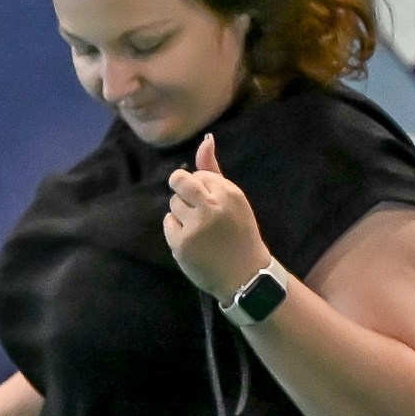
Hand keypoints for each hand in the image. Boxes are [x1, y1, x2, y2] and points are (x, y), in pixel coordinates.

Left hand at [164, 135, 273, 303]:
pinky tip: (194, 243)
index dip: (202, 190)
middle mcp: (213, 206)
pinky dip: (177, 232)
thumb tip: (206, 139)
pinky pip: (168, 224)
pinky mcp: (182, 244)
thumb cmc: (239, 234)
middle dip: (182, 190)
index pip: (198, 175)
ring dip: (182, 214)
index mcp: (229, 192)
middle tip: (195, 209)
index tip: (215, 207)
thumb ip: (214, 170)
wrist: (246, 276)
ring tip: (200, 230)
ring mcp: (196, 226)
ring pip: (173, 204)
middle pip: (179, 181)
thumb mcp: (233, 200)